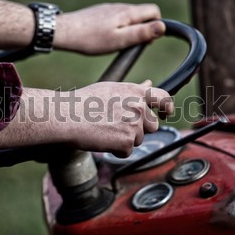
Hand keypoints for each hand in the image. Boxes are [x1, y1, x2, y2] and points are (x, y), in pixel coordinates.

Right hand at [0, 81, 173, 157]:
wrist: (67, 116)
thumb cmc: (83, 102)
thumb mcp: (112, 89)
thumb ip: (134, 90)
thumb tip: (149, 83)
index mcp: (136, 91)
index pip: (163, 98)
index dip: (166, 108)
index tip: (164, 113)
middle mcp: (139, 106)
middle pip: (151, 125)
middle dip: (138, 129)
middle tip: (116, 126)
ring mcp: (134, 124)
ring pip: (138, 139)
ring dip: (125, 139)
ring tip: (105, 131)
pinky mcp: (127, 141)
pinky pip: (128, 151)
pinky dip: (116, 150)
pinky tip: (102, 140)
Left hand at [54, 3, 165, 54]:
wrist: (64, 32)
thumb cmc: (91, 39)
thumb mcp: (120, 40)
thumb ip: (142, 33)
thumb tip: (162, 26)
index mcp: (128, 13)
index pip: (154, 11)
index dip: (156, 26)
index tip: (147, 41)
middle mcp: (120, 7)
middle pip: (142, 14)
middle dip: (144, 29)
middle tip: (131, 46)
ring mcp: (109, 9)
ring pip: (129, 17)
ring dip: (130, 29)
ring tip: (118, 44)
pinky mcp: (100, 13)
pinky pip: (116, 19)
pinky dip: (118, 28)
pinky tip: (106, 39)